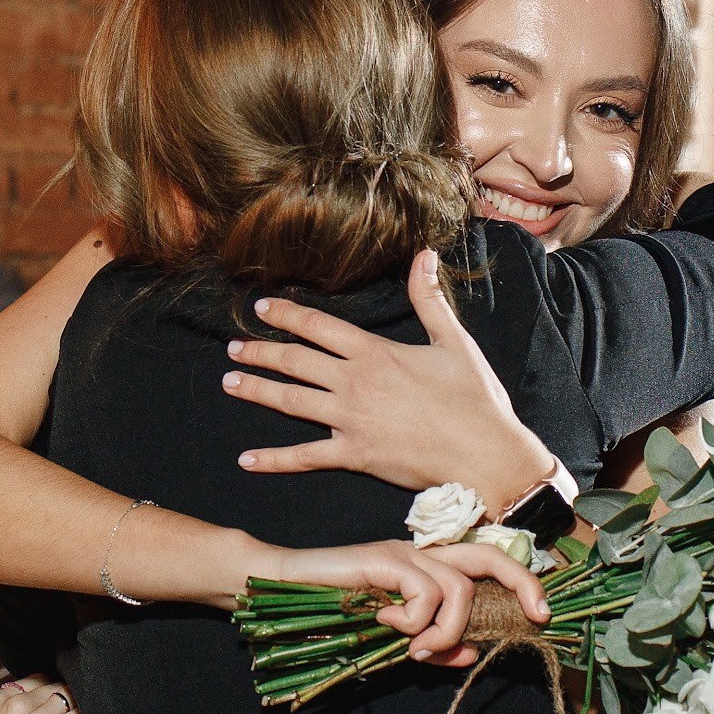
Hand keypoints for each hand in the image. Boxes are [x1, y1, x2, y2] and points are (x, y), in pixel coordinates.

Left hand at [224, 248, 553, 506]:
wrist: (484, 454)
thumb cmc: (474, 399)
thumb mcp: (454, 342)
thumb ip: (430, 298)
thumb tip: (425, 254)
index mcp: (374, 353)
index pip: (318, 327)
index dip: (285, 315)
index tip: (260, 309)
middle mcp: (354, 383)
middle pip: (294, 361)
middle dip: (259, 352)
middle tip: (232, 348)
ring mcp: (350, 421)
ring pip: (290, 402)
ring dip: (257, 391)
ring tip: (229, 383)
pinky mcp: (354, 456)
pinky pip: (304, 457)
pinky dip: (273, 459)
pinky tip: (246, 459)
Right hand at [265, 538, 550, 661]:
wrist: (283, 589)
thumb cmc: (332, 615)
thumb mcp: (394, 640)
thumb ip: (434, 645)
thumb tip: (472, 655)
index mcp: (429, 568)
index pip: (487, 564)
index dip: (522, 583)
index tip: (541, 613)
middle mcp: (424, 554)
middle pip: (491, 556)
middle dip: (524, 583)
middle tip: (537, 614)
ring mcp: (406, 554)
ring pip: (459, 590)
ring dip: (445, 631)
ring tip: (416, 649)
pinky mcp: (387, 558)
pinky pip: (425, 593)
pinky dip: (414, 621)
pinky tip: (385, 622)